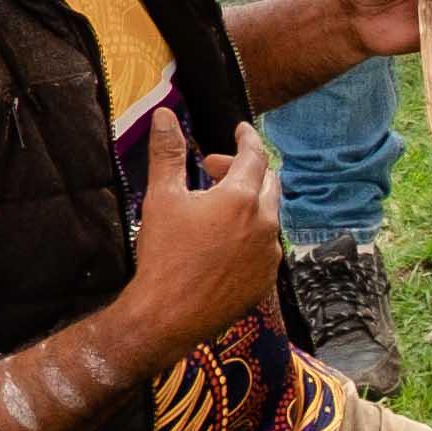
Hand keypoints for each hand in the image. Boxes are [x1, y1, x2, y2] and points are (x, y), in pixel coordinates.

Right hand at [123, 103, 287, 345]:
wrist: (168, 315)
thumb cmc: (164, 254)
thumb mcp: (162, 198)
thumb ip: (167, 153)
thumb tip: (165, 115)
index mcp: (242, 198)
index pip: (255, 155)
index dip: (247, 138)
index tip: (240, 131)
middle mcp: (265, 223)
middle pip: (268, 182)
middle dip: (244, 169)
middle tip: (212, 170)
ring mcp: (270, 254)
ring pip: (268, 215)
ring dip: (248, 202)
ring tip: (214, 208)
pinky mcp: (266, 279)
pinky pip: (266, 246)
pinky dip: (250, 233)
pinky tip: (223, 241)